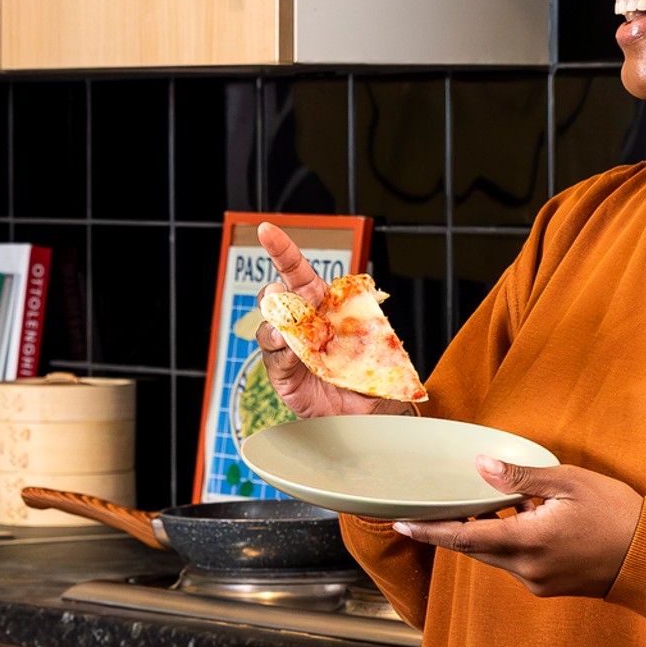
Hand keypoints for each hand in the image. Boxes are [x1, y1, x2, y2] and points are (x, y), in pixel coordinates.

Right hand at [247, 220, 418, 417]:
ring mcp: (289, 348)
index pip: (298, 271)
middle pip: (277, 297)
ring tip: (282, 329)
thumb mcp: (379, 347)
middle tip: (277, 294)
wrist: (367, 415)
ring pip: (270, 326)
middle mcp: (302, 323)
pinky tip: (287, 347)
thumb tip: (368, 324)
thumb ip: (372, 334)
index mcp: (323, 306)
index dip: (282, 250)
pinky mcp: (282, 373)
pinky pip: (274, 357)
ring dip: (274, 323)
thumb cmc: (371, 376)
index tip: (266, 231)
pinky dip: (279, 349)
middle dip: (273, 291)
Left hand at [398, 459, 641, 599]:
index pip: (464, 537)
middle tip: (437, 504)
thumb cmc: (618, 515)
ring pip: (495, 555)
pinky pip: (516, 562)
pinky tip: (526, 518)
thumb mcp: (570, 483)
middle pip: (475, 547)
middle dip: (454, 527)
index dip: (430, 530)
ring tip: (498, 502)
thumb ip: (522, 476)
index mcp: (527, 542)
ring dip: (488, 531)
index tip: (401, 523)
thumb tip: (482, 468)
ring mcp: (538, 582)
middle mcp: (526, 569)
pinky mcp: (549, 587)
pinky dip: (510, 540)